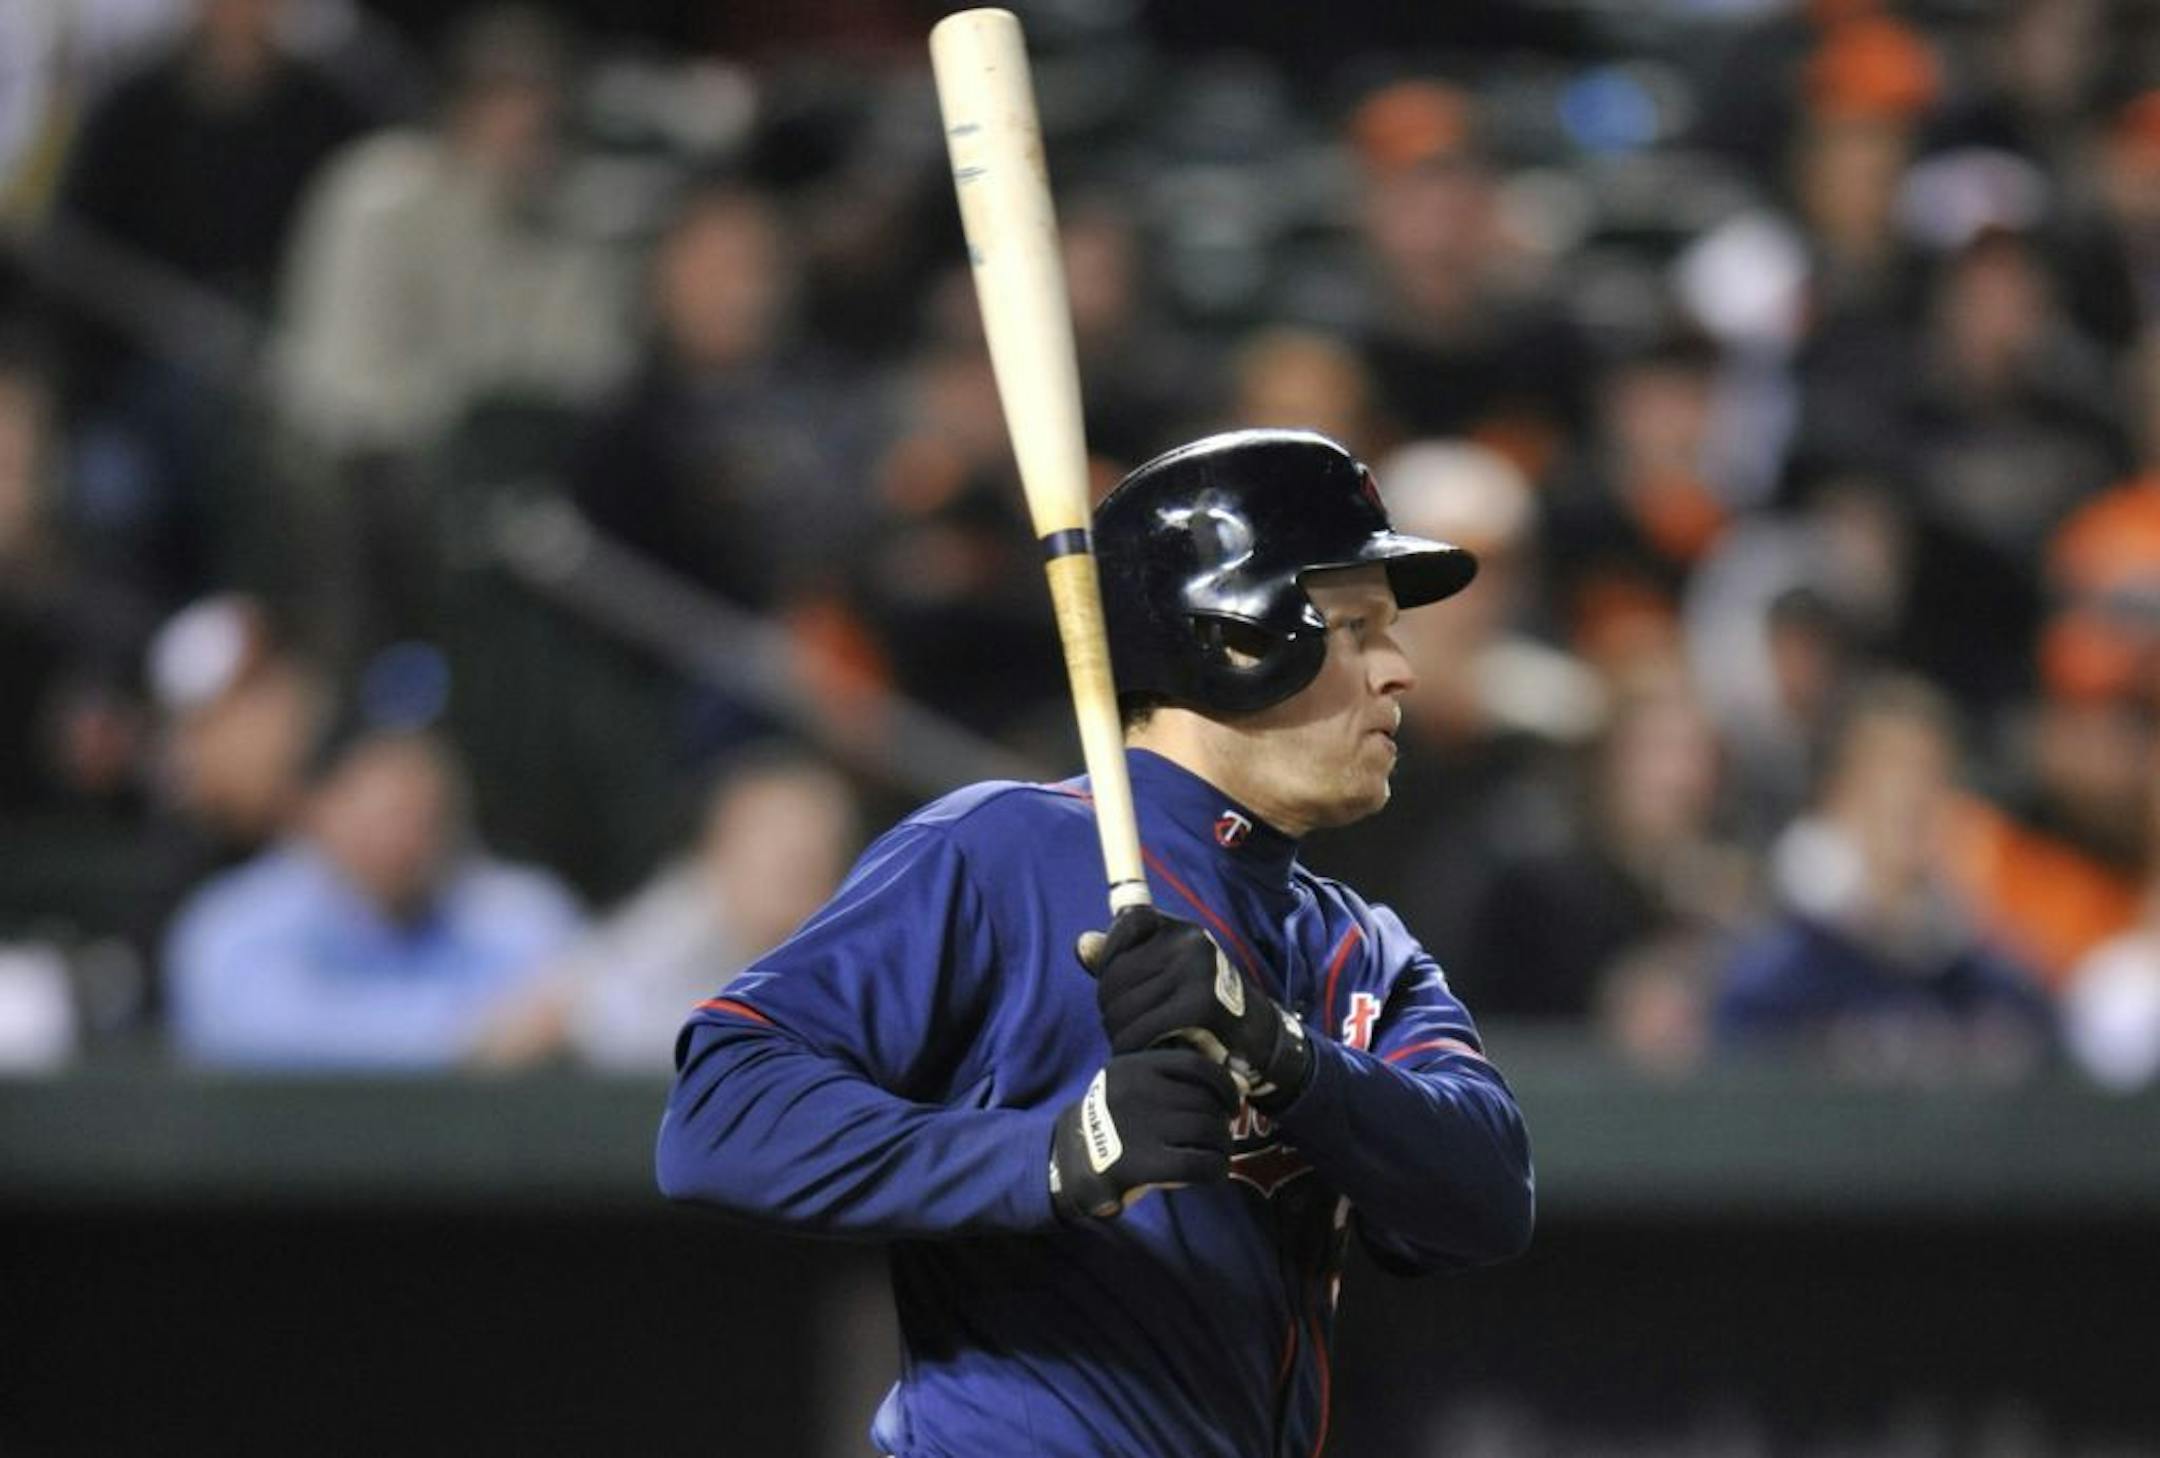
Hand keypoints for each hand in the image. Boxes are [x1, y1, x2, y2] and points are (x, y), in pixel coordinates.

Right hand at [1049, 1049, 1238, 1220]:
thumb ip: (1166, 1082)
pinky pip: (1200, 1163)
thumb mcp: (1128, 1086)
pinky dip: (1216, 1169)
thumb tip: (1229, 1087)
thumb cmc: (1110, 1125)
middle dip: (1222, 1122)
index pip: (1196, 1066)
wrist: (1069, 1161)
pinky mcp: (1145, 1163)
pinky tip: (1213, 1173)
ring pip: (1208, 1131)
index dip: (1224, 1085)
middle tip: (1220, 1136)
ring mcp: (1142, 1126)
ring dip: (1222, 1146)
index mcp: (1136, 1067)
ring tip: (1218, 1154)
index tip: (1231, 1103)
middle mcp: (1140, 1091)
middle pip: (1205, 1102)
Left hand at [1078, 905, 1312, 1109]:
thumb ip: (1123, 958)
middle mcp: (1188, 941)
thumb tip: (1082, 944)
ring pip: (1124, 1004)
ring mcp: (1197, 971)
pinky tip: (1142, 1051)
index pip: (1125, 925)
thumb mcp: (1167, 972)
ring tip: (1133, 1041)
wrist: (1258, 1037)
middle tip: (1123, 1027)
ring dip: (1120, 1031)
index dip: (1110, 958)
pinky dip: (1134, 1045)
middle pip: (1115, 974)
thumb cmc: (1203, 1004)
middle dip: (1110, 1007)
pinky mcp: (1201, 1006)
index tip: (1118, 986)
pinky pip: (1144, 1027)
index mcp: (1179, 929)